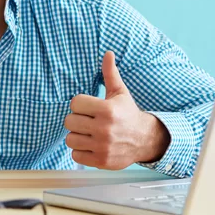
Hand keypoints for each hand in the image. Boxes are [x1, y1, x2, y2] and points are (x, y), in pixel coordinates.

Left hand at [64, 51, 169, 168]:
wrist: (145, 139)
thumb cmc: (127, 113)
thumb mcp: (120, 92)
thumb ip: (110, 73)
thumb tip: (107, 53)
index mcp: (107, 110)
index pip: (75, 103)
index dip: (80, 104)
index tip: (89, 107)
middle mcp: (104, 129)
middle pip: (69, 121)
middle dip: (77, 120)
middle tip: (88, 121)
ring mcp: (102, 147)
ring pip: (70, 139)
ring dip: (77, 136)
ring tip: (89, 133)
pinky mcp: (101, 161)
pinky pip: (75, 156)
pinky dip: (81, 152)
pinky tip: (91, 145)